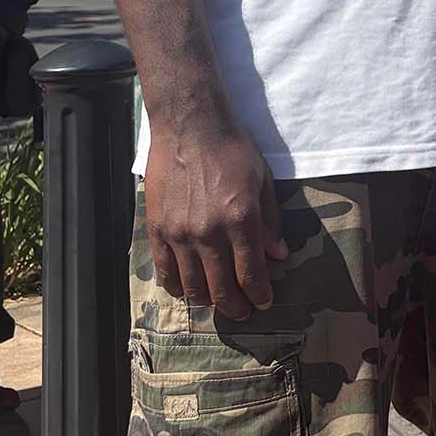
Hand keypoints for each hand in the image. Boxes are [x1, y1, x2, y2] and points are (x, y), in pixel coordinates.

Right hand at [143, 118, 288, 320]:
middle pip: (221, 288)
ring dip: (207, 300)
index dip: (259, 294)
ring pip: (192, 285)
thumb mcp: (262, 180)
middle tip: (243, 311)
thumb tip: (278, 255)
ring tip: (216, 301)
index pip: (251, 274)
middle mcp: (209, 232)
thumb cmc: (232, 147)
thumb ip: (270, 221)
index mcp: (240, 220)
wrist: (190, 124)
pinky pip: (165, 270)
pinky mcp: (157, 228)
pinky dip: (176, 286)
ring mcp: (179, 233)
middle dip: (236, 305)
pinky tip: (186, 289)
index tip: (264, 302)